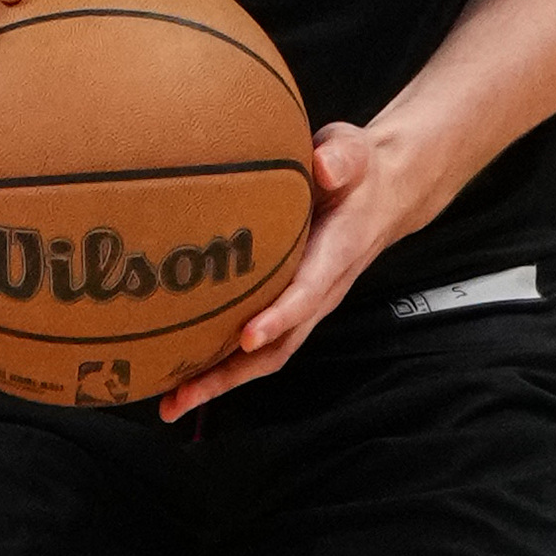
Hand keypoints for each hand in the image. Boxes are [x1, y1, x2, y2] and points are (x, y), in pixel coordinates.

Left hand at [158, 121, 419, 419]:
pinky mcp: (290, 307)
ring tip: (171, 402)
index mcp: (336, 255)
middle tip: (185, 393)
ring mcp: (306, 306)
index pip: (307, 292)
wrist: (383, 195)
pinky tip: (181, 376)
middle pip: (280, 345)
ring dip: (220, 382)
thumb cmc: (357, 172)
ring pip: (266, 355)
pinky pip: (258, 345)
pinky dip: (222, 366)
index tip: (246, 335)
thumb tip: (324, 165)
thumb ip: (341, 158)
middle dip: (232, 373)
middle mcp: (321, 291)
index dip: (279, 316)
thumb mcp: (353, 153)